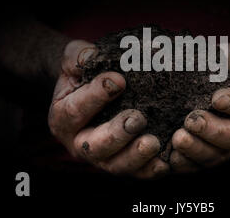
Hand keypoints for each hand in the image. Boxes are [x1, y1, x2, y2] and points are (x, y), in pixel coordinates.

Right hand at [48, 40, 168, 178]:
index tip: (119, 80)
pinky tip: (166, 161)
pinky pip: (137, 173)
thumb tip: (92, 56)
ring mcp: (102, 158)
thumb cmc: (83, 73)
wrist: (90, 90)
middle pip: (95, 146)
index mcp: (63, 117)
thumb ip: (78, 56)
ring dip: (135, 156)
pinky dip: (151, 169)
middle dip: (116, 134)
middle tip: (137, 118)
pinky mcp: (123, 164)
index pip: (76, 109)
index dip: (96, 96)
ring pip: (116, 165)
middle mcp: (79, 143)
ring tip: (153, 142)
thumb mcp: (74, 60)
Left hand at [170, 43, 229, 171]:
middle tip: (191, 120)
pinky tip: (169, 156)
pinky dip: (182, 163)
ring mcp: (224, 148)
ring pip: (215, 156)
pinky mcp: (203, 159)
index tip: (216, 98)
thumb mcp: (229, 56)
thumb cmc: (220, 67)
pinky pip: (195, 167)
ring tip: (177, 138)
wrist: (205, 82)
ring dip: (195, 149)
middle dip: (213, 131)